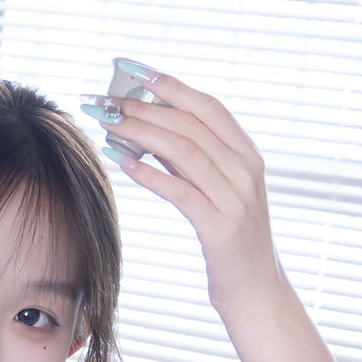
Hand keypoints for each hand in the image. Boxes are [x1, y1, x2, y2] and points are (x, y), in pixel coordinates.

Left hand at [112, 70, 277, 307]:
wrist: (256, 292)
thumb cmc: (230, 241)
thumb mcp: (216, 192)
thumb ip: (192, 162)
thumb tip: (149, 131)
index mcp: (248, 156)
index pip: (209, 107)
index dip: (172, 85)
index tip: (136, 70)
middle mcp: (246, 171)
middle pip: (190, 126)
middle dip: (144, 108)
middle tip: (105, 100)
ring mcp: (237, 199)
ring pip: (183, 152)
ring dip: (140, 133)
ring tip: (107, 124)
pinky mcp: (221, 228)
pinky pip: (180, 192)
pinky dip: (150, 174)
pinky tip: (122, 163)